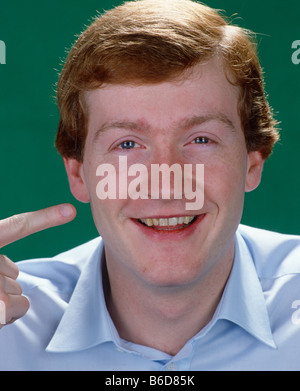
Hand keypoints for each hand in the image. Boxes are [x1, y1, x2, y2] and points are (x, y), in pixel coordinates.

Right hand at [0, 204, 75, 328]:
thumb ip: (0, 265)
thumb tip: (18, 280)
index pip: (16, 227)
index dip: (44, 218)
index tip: (70, 211)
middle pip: (12, 272)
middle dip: (0, 283)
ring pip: (16, 291)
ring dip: (1, 299)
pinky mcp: (0, 309)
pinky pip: (18, 307)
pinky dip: (8, 313)